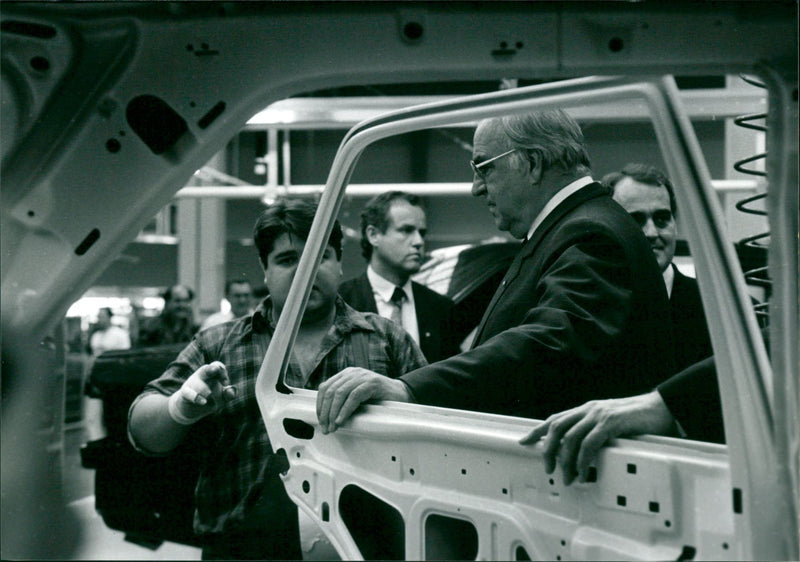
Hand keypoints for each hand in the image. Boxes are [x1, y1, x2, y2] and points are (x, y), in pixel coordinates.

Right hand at [168, 361, 235, 424]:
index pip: (217, 366)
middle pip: (206, 369)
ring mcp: (192, 384)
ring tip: (208, 393)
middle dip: (212, 369)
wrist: (190, 410)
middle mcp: (201, 376)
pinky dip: (196, 397)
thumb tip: (232, 391)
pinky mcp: (185, 394)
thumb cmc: (208, 399)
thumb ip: (228, 395)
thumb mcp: (221, 398)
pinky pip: (188, 393)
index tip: (225, 383)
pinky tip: (203, 402)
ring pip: (197, 382)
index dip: (222, 371)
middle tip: (216, 370)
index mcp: (211, 374)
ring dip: (203, 388)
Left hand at [316, 368, 410, 433]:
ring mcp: (362, 376)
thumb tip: (325, 416)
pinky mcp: (372, 383)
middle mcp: (352, 373)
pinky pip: (353, 396)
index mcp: (346, 374)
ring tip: (333, 426)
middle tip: (326, 427)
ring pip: (340, 393)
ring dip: (333, 413)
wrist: (401, 394)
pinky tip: (342, 420)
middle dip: (325, 412)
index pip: (325, 387)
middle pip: (331, 391)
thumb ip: (343, 400)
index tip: (320, 420)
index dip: (320, 404)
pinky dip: (345, 410)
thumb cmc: (379, 398)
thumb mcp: (357, 397)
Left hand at [519, 391, 675, 484]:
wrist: (660, 408)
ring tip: (568, 476)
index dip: (537, 430)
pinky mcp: (610, 423)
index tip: (524, 441)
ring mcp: (598, 415)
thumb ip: (594, 431)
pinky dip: (583, 459)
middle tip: (549, 468)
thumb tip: (579, 452)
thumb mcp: (609, 422)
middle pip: (556, 428)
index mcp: (586, 409)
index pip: (555, 419)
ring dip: (566, 460)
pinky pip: (589, 443)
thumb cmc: (636, 419)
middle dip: (548, 450)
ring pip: (570, 437)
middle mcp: (588, 410)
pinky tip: (583, 470)